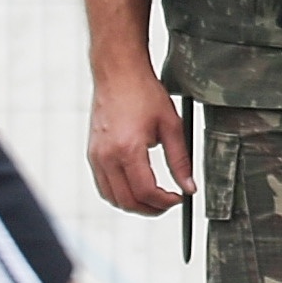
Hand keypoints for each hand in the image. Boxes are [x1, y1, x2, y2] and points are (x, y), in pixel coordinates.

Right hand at [87, 68, 193, 216]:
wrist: (118, 73)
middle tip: (168, 203)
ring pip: (112, 198)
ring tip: (154, 199)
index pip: (146, 191)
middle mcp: (107, 156)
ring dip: (134, 205)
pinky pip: (103, 186)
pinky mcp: (92, 153)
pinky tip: (136, 188)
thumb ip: (181, 161)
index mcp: (128, 149)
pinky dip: (119, 194)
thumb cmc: (144, 93)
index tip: (178, 198)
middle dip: (150, 209)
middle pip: (127, 201)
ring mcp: (96, 156)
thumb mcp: (171, 126)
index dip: (165, 202)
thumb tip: (189, 188)